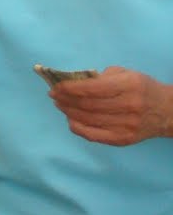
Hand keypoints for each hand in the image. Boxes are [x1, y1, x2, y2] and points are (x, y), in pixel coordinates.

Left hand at [49, 66, 172, 145]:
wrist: (168, 112)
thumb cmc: (142, 88)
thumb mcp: (125, 74)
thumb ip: (100, 77)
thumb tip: (73, 82)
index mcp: (129, 86)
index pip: (92, 88)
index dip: (70, 88)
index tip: (56, 86)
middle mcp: (129, 107)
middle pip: (88, 105)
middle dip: (65, 99)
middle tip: (53, 95)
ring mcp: (127, 126)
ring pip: (88, 120)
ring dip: (68, 112)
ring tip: (59, 104)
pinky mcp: (124, 140)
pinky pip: (94, 136)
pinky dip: (78, 128)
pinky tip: (70, 119)